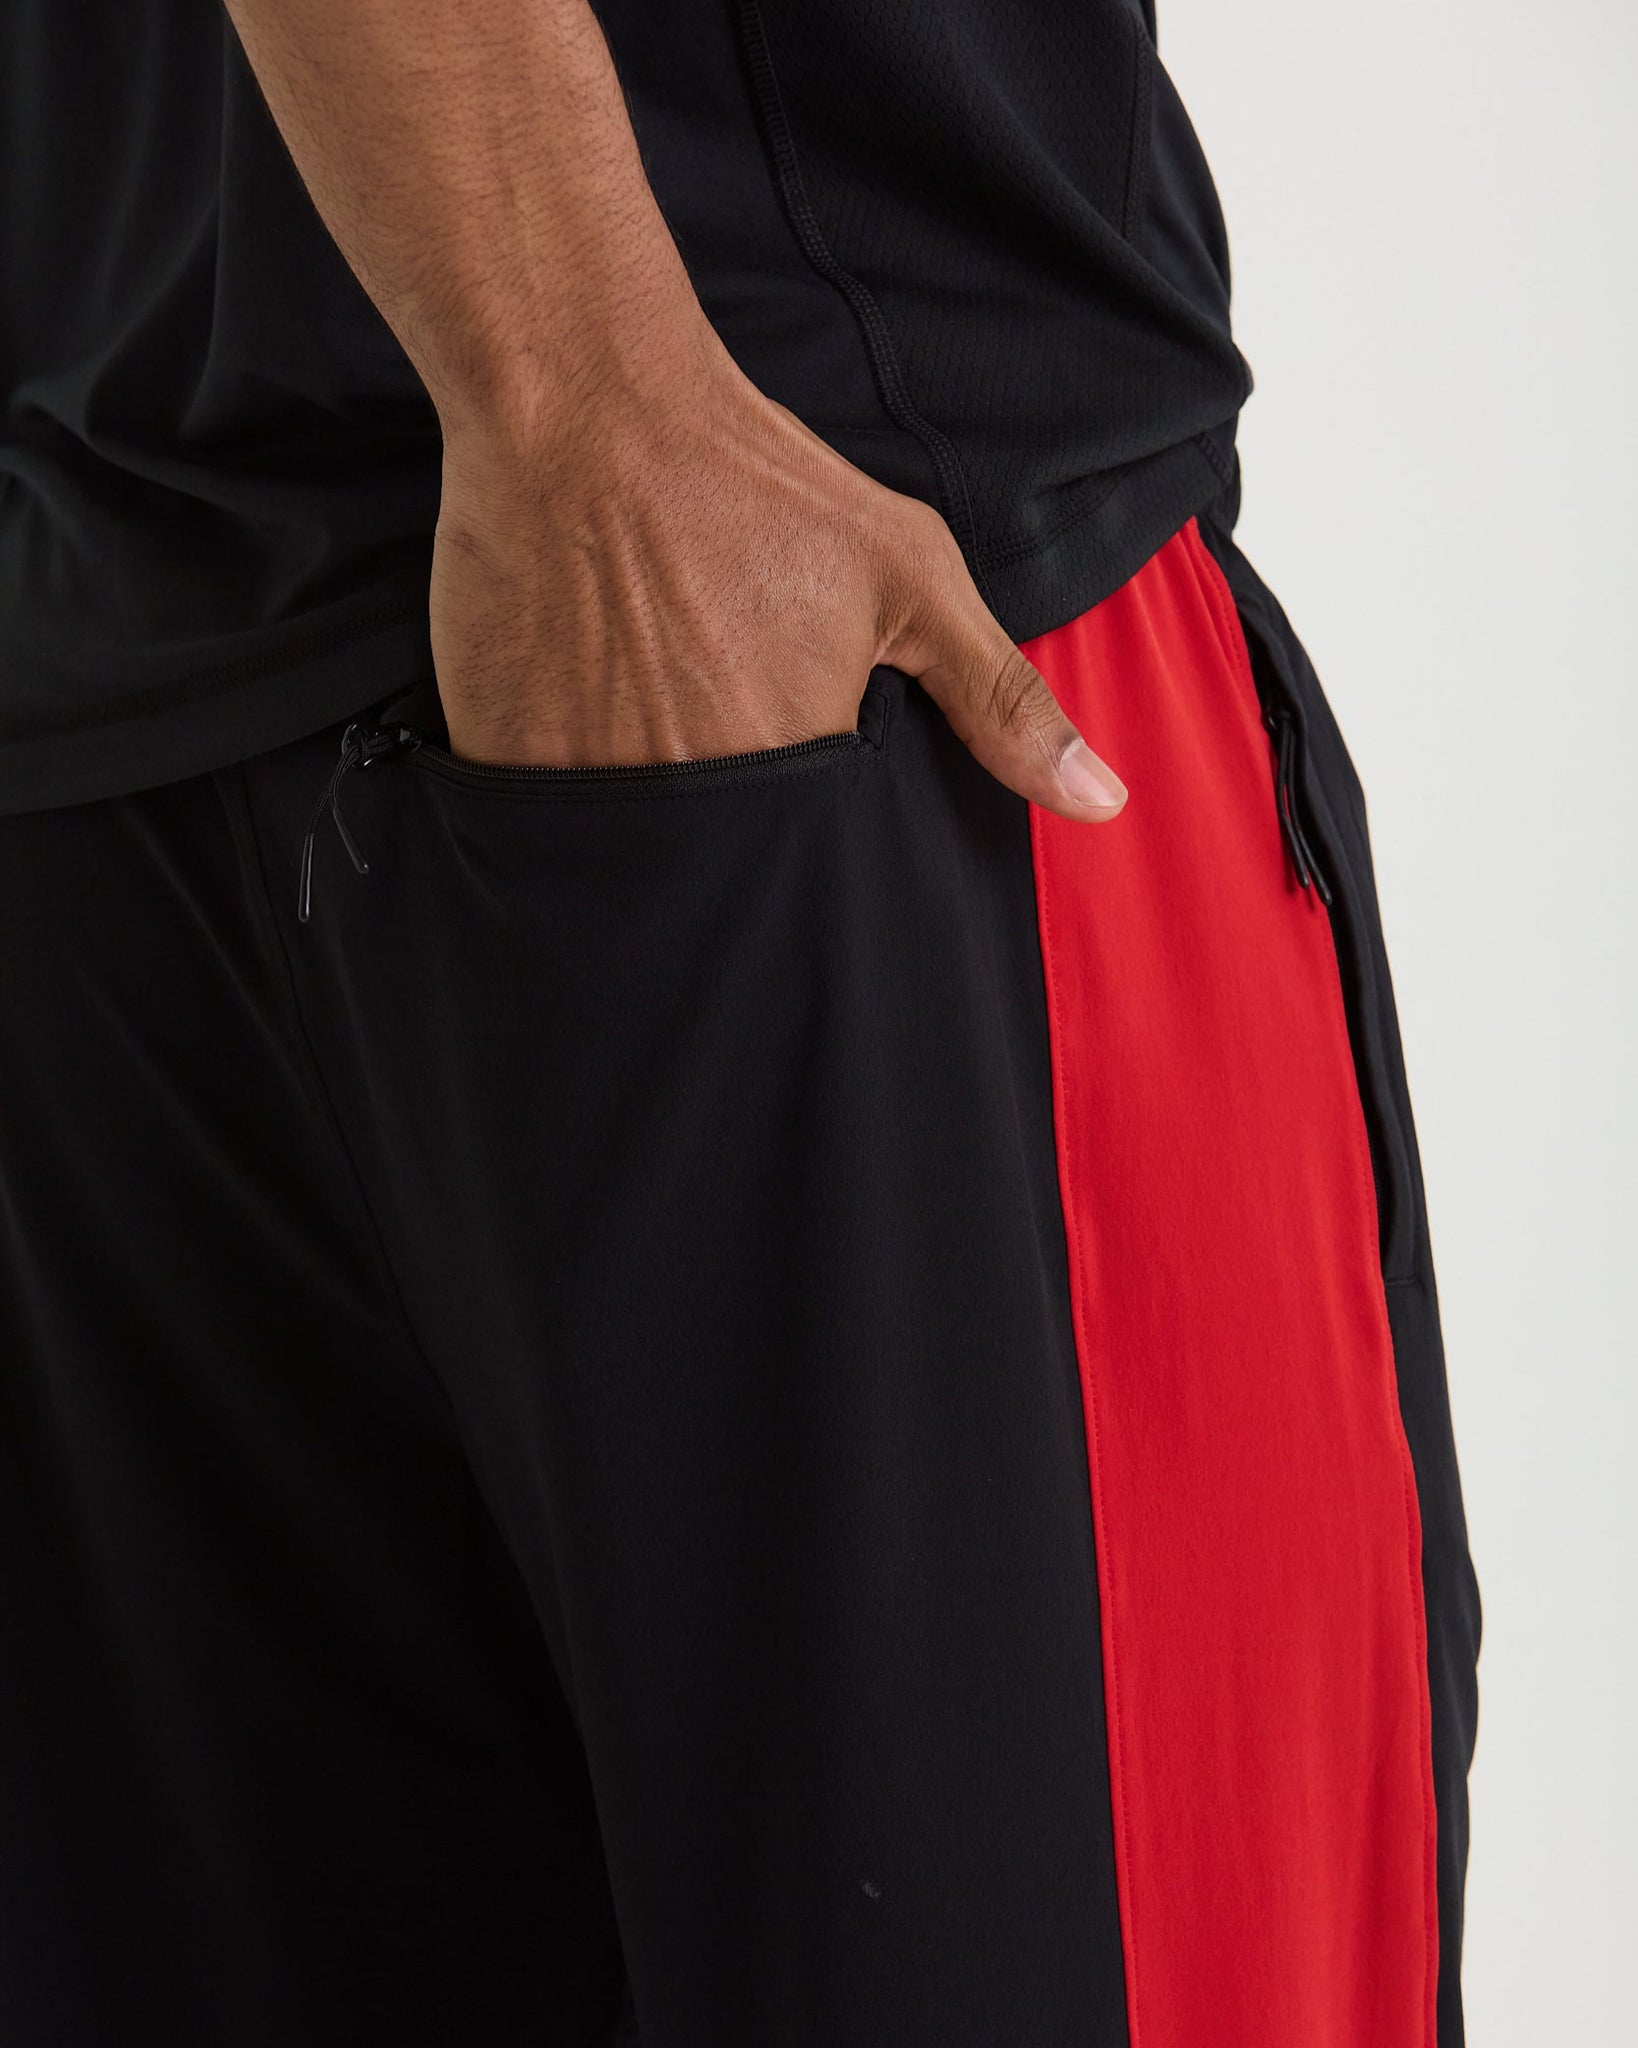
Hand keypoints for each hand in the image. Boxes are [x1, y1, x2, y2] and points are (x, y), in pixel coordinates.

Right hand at [430, 325, 1126, 822]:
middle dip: (722, 836)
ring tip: (647, 710)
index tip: (785, 775)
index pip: (807, 879)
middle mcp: (689, 794)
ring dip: (645, 816)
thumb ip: (1003, 701)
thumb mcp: (909, 577)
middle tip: (708, 724)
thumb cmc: (754, 481)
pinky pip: (545, 825)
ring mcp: (587, 782)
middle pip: (714, 879)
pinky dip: (567, 792)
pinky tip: (582, 707)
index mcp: (792, 766)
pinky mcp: (504, 760)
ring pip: (628, 862)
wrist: (585, 405)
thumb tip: (1100, 803)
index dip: (805, 850)